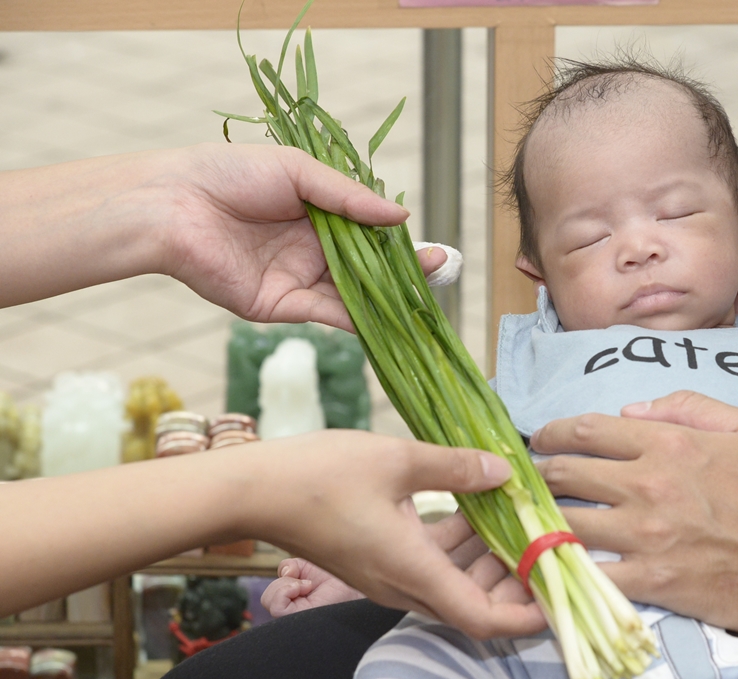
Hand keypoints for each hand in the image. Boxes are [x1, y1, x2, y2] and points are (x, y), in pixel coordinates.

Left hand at [158, 144, 465, 330]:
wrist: (171, 205)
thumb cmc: (227, 174)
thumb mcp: (298, 172)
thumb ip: (350, 197)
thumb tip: (402, 215)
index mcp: (316, 215)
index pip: (369, 234)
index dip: (401, 243)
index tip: (433, 249)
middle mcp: (311, 251)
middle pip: (368, 268)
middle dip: (404, 273)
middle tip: (439, 272)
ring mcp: (298, 281)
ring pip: (353, 295)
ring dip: (388, 298)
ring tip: (423, 295)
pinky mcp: (280, 307)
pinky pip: (328, 316)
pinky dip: (360, 320)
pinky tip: (389, 317)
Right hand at [226, 430, 542, 638]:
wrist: (252, 491)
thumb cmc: (319, 475)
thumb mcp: (397, 459)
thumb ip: (457, 467)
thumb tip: (506, 470)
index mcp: (414, 571)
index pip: (483, 620)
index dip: (527, 616)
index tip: (560, 595)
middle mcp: (404, 586)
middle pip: (476, 605)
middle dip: (518, 583)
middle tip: (552, 545)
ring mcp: (389, 577)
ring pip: (456, 583)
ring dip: (490, 561)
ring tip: (525, 518)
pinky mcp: (379, 562)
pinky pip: (433, 565)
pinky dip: (461, 547)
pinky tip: (479, 506)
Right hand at [261, 557, 365, 616]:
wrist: (355, 584)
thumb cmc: (336, 578)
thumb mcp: (308, 566)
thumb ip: (289, 567)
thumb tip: (285, 573)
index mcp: (295, 602)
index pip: (271, 596)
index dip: (282, 581)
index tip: (304, 578)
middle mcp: (294, 613)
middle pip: (267, 598)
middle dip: (283, 583)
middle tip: (307, 583)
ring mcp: (295, 618)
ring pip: (269, 600)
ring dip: (286, 585)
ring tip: (309, 586)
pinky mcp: (299, 620)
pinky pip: (276, 608)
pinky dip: (285, 592)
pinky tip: (306, 588)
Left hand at [530, 391, 737, 636]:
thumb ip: (690, 406)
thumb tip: (632, 409)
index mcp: (670, 443)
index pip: (587, 430)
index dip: (553, 432)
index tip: (541, 439)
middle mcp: (648, 485)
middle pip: (565, 473)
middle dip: (539, 473)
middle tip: (530, 478)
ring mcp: (645, 536)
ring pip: (566, 521)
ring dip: (543, 520)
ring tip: (533, 519)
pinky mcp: (648, 581)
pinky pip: (588, 574)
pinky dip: (564, 570)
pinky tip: (550, 566)